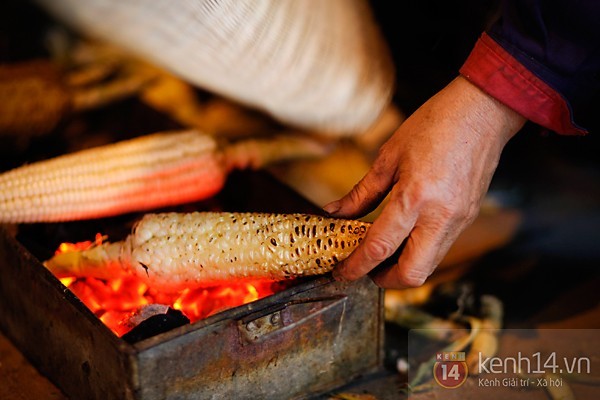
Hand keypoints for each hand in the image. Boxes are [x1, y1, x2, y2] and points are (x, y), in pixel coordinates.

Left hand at [324, 76, 525, 287]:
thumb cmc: (434, 125)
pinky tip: (405, 236)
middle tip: (366, 269)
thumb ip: (361, 193)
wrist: (483, 112)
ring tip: (383, 253)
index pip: (379, 247)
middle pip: (412, 273)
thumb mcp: (389, 156)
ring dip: (404, 268)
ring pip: (430, 265)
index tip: (342, 272)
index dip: (356, 266)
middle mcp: (440, 216)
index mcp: (414, 197)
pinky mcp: (467, 218)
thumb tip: (335, 212)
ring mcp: (458, 220)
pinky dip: (419, 251)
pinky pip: (441, 248)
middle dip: (385, 279)